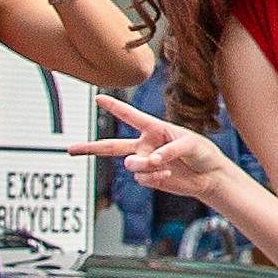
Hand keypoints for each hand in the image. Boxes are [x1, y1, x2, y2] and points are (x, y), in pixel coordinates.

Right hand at [70, 97, 248, 210]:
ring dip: (143, 165)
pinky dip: (154, 176)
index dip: (114, 107)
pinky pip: (142, 178)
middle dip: (89, 148)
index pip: (130, 116)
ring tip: (159, 165)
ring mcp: (145, 163)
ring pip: (131, 164)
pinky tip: (167, 173)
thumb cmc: (202, 152)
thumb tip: (150, 162)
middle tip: (68, 149)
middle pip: (111, 147)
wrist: (209, 175)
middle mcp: (145, 145)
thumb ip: (169, 149)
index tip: (98, 98)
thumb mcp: (190, 144)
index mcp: (154, 128)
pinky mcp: (150, 179)